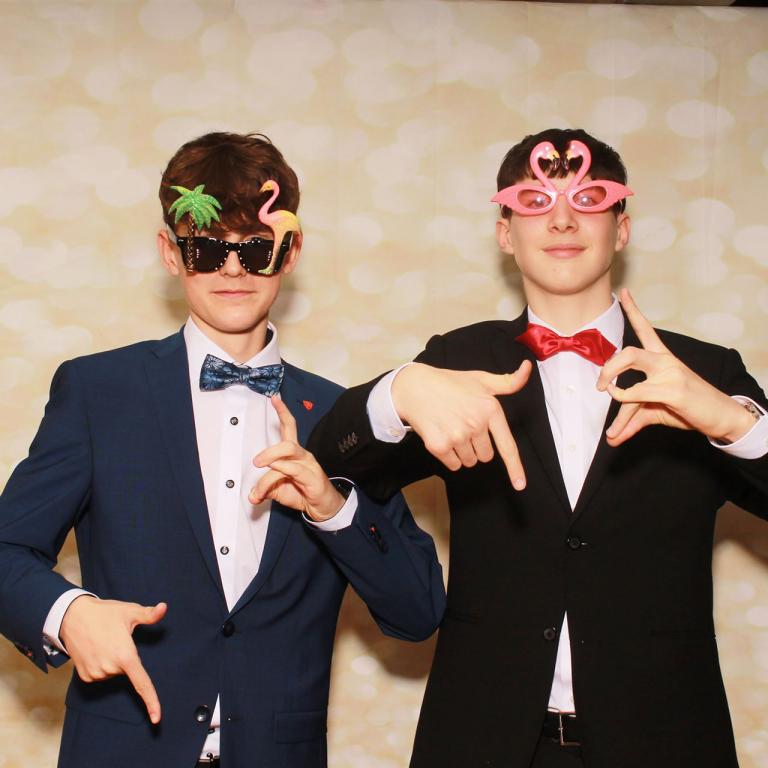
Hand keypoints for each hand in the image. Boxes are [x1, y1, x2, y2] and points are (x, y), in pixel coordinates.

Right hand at [59, 595, 165, 723]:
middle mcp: (110, 669)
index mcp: (125, 656)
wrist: (72, 616)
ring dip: (113, 661)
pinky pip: (101, 674)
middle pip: (127, 671)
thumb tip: (164, 608)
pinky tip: (95, 649)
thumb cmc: (104, 613)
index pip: (142, 683)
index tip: (156, 718)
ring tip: (104, 642)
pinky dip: (102, 664)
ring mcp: (96, 674)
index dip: (151, 701)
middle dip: (126, 657)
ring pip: (114, 673)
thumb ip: (149, 614)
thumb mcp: (129, 611)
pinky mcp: (84, 676)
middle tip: (116, 638)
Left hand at [250, 396, 344, 521]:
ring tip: (260, 467)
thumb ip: (264, 488)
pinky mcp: (312, 476)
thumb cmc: (301, 492)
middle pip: (287, 440)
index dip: (282, 412)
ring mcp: (308, 464)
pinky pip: (294, 469)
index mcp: (293, 453)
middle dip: (269, 449)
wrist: (321, 507)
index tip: (274, 398)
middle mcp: (301, 454)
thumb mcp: (277, 490)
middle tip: (256, 462)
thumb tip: (252, 495)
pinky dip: (280, 471)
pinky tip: (273, 473)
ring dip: (271, 458)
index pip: (289, 426)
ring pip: (289, 451)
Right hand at [391, 361, 532, 488]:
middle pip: (486, 456)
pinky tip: (442, 436)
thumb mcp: (481, 379)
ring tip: (451, 428)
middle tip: (463, 426)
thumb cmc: (450, 384)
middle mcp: (475, 424)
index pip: (507, 445)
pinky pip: (453, 464)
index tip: (520, 485)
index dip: (515, 468)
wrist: (415, 387)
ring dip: (462, 451)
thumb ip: (508, 381)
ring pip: (469, 461)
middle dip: (477, 446)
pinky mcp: (439, 446)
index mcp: (490, 409)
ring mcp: (457, 436)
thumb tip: (528, 367)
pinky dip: (449, 456)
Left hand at [597, 288, 756, 446]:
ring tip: (604, 394)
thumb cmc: (689, 408)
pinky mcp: (672, 390)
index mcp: (663, 358)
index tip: (623, 292)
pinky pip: (636, 392)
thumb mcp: (656, 410)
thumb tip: (612, 437)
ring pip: (629, 363)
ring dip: (610, 380)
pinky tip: (622, 413)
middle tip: (599, 384)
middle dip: (608, 366)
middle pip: (628, 350)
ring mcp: (670, 372)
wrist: (722, 417)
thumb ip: (631, 419)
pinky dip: (623, 401)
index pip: (646, 329)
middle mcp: (665, 360)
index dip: (633, 310)